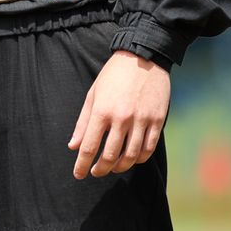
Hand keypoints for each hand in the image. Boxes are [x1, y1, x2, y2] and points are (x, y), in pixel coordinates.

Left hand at [68, 50, 169, 177]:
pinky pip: (148, 148)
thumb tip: (73, 146)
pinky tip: (132, 158)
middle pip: (109, 156)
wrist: (144, 56)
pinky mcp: (157, 120)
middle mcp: (122, 118)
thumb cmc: (114, 75)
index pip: (88, 147)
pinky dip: (139, 159)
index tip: (78, 174)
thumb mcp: (93, 94)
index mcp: (102, 111)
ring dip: (120, 167)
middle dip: (100, 169)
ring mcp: (141, 120)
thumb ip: (83, 122)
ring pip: (130, 156)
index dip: (82, 165)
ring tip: (113, 167)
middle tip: (96, 172)